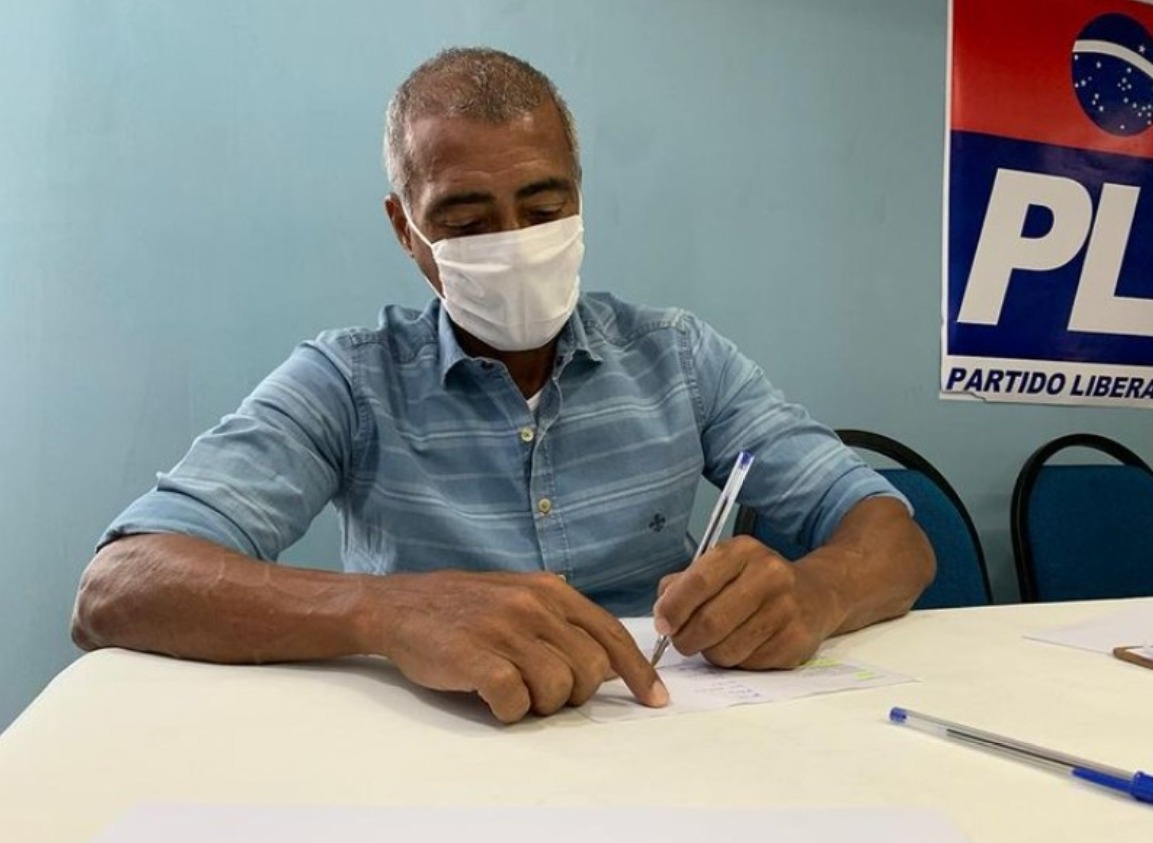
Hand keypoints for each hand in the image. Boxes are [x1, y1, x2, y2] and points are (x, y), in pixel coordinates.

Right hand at [369, 571, 668, 722]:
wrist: (397, 605)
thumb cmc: (462, 607)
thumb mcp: (519, 595)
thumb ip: (562, 621)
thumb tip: (608, 662)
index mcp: (550, 589)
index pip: (610, 633)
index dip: (638, 671)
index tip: (654, 698)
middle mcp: (533, 605)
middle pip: (590, 669)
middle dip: (575, 693)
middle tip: (543, 691)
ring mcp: (504, 629)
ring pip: (558, 689)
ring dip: (539, 704)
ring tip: (512, 690)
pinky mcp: (476, 657)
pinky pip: (516, 702)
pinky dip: (509, 711)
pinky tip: (492, 699)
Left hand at [652, 536, 839, 669]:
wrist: (816, 595)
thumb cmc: (755, 582)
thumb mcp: (722, 567)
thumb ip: (685, 583)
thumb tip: (663, 613)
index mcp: (744, 551)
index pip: (699, 581)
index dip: (673, 608)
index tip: (662, 624)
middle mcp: (770, 575)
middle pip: (710, 621)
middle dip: (686, 639)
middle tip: (683, 642)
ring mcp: (786, 609)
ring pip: (726, 649)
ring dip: (711, 652)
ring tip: (718, 640)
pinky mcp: (796, 641)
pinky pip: (748, 664)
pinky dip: (737, 660)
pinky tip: (745, 644)